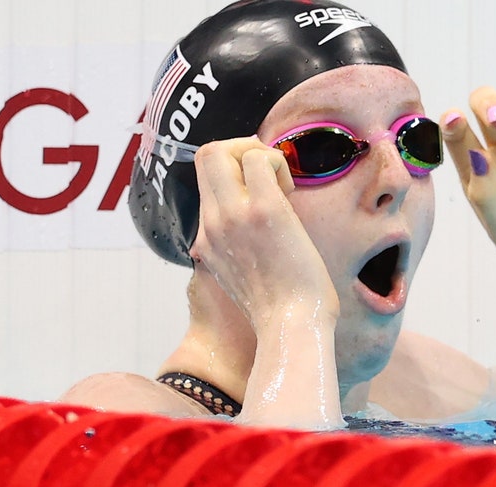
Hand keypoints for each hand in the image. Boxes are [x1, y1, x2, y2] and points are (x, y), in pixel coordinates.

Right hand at [192, 137, 344, 428]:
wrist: (291, 327)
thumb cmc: (282, 309)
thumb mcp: (242, 277)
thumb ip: (237, 249)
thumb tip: (256, 226)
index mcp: (207, 240)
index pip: (205, 182)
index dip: (233, 172)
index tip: (261, 191)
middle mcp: (211, 224)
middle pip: (205, 155)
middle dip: (240, 150)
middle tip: (269, 176)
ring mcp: (232, 216)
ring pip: (223, 150)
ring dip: (259, 155)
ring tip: (281, 187)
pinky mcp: (262, 210)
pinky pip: (258, 158)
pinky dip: (277, 163)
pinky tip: (290, 192)